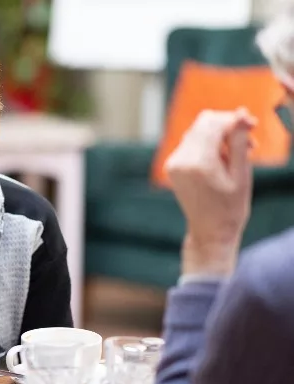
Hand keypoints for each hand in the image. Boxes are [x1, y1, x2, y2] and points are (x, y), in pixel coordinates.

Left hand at [165, 108, 256, 275]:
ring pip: (197, 131)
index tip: (253, 126)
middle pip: (203, 123)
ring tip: (237, 154)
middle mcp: (180, 160)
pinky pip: (190, 143)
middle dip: (227, 126)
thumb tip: (242, 112)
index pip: (213, 122)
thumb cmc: (230, 207)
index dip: (234, 119)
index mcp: (198, 163)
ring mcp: (173, 162)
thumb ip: (240, 141)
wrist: (209, 231)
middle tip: (249, 141)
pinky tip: (221, 160)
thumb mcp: (241, 173)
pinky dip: (207, 145)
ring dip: (218, 135)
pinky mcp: (172, 166)